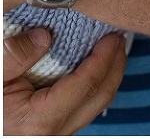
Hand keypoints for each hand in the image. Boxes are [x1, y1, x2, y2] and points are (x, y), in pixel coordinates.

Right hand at [4, 28, 125, 135]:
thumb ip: (15, 55)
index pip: (88, 84)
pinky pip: (81, 111)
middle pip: (101, 97)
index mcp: (41, 120)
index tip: (113, 35)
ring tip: (111, 51)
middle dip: (116, 66)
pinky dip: (92, 88)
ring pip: (95, 107)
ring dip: (107, 77)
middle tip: (119, 38)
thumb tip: (44, 36)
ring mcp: (54, 136)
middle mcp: (54, 133)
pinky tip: (91, 70)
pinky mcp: (49, 133)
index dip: (105, 57)